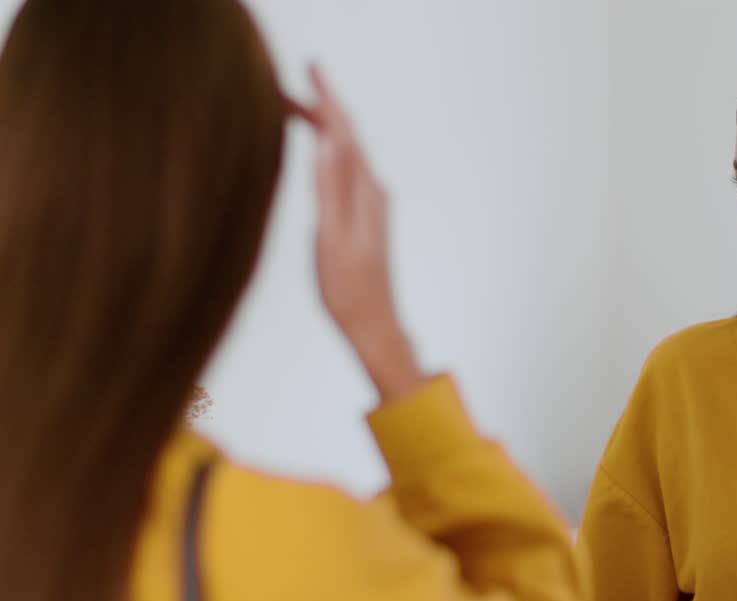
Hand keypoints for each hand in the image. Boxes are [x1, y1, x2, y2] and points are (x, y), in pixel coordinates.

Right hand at [291, 65, 423, 399]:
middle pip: (346, 136)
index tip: (310, 69)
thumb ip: (329, 188)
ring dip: (324, 126)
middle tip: (290, 84)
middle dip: (321, 106)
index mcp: (364, 191)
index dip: (326, 98)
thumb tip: (326, 140)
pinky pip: (346, 169)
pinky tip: (320, 151)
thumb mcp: (331, 238)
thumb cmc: (349, 290)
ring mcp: (371, 204)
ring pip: (346, 152)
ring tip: (299, 106)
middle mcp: (372, 191)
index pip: (343, 132)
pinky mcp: (365, 216)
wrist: (374, 325)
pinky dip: (329, 149)